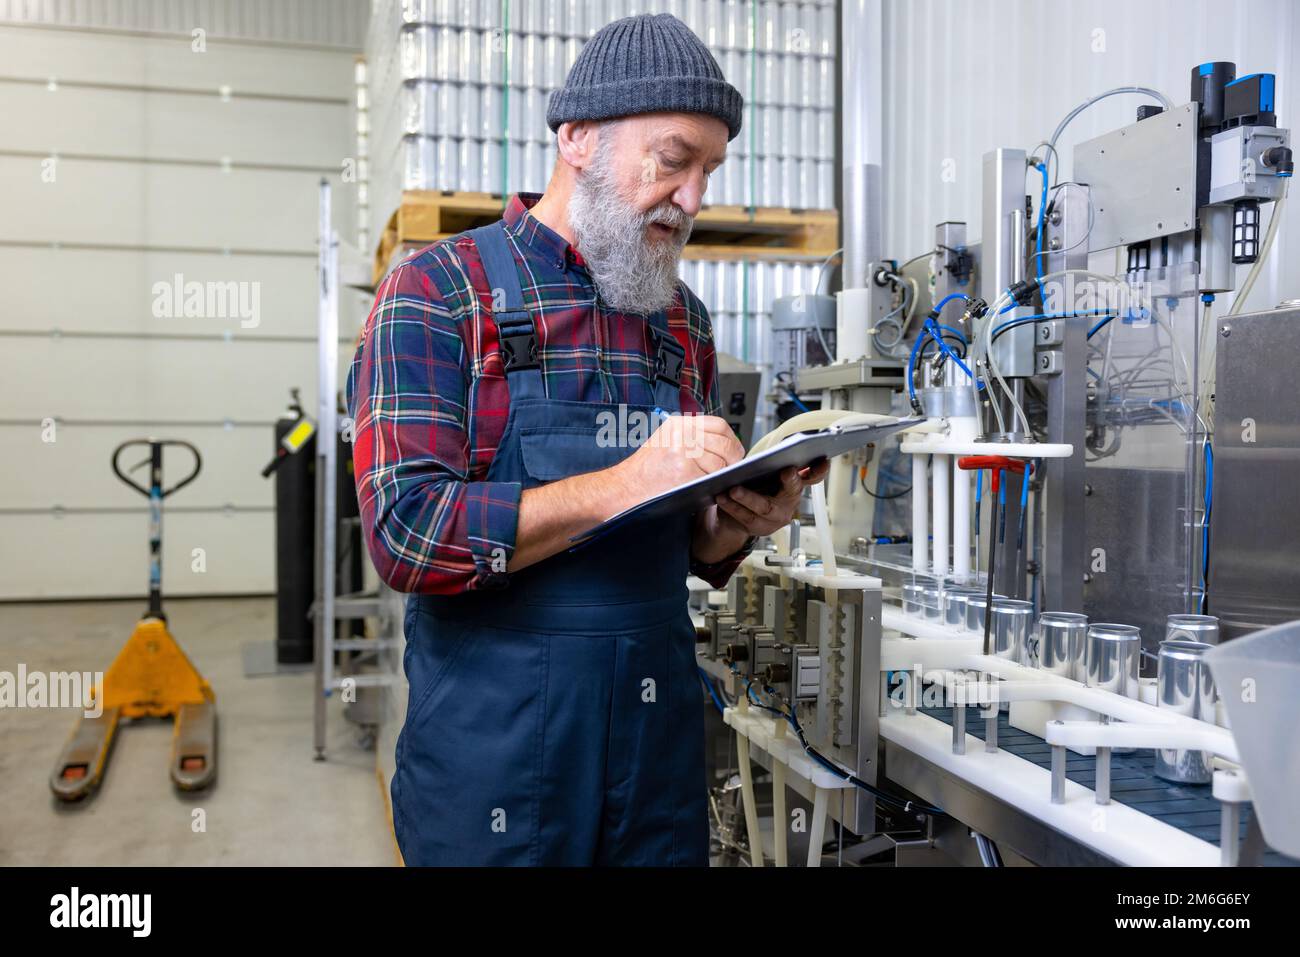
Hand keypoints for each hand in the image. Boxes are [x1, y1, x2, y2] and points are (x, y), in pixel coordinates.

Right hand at [608, 414, 744, 510]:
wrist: (621, 488)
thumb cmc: (643, 471)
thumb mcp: (665, 442)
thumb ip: (692, 438)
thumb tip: (723, 447)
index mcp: (679, 424)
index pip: (720, 425)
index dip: (732, 441)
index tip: (734, 453)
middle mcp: (682, 433)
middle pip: (724, 444)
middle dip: (733, 460)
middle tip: (731, 471)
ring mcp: (683, 451)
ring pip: (720, 463)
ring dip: (721, 476)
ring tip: (712, 482)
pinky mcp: (684, 471)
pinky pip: (711, 479)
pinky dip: (712, 486)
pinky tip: (704, 490)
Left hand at [712, 459, 830, 538]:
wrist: (735, 517)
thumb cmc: (753, 488)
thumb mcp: (763, 473)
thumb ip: (769, 465)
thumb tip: (767, 453)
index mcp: (795, 483)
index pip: (813, 476)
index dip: (819, 470)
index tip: (822, 460)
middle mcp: (790, 501)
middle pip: (794, 491)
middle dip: (791, 481)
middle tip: (787, 471)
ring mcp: (777, 517)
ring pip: (766, 507)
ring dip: (748, 497)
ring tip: (733, 489)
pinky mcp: (761, 528)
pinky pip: (747, 518)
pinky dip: (733, 507)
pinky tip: (722, 498)